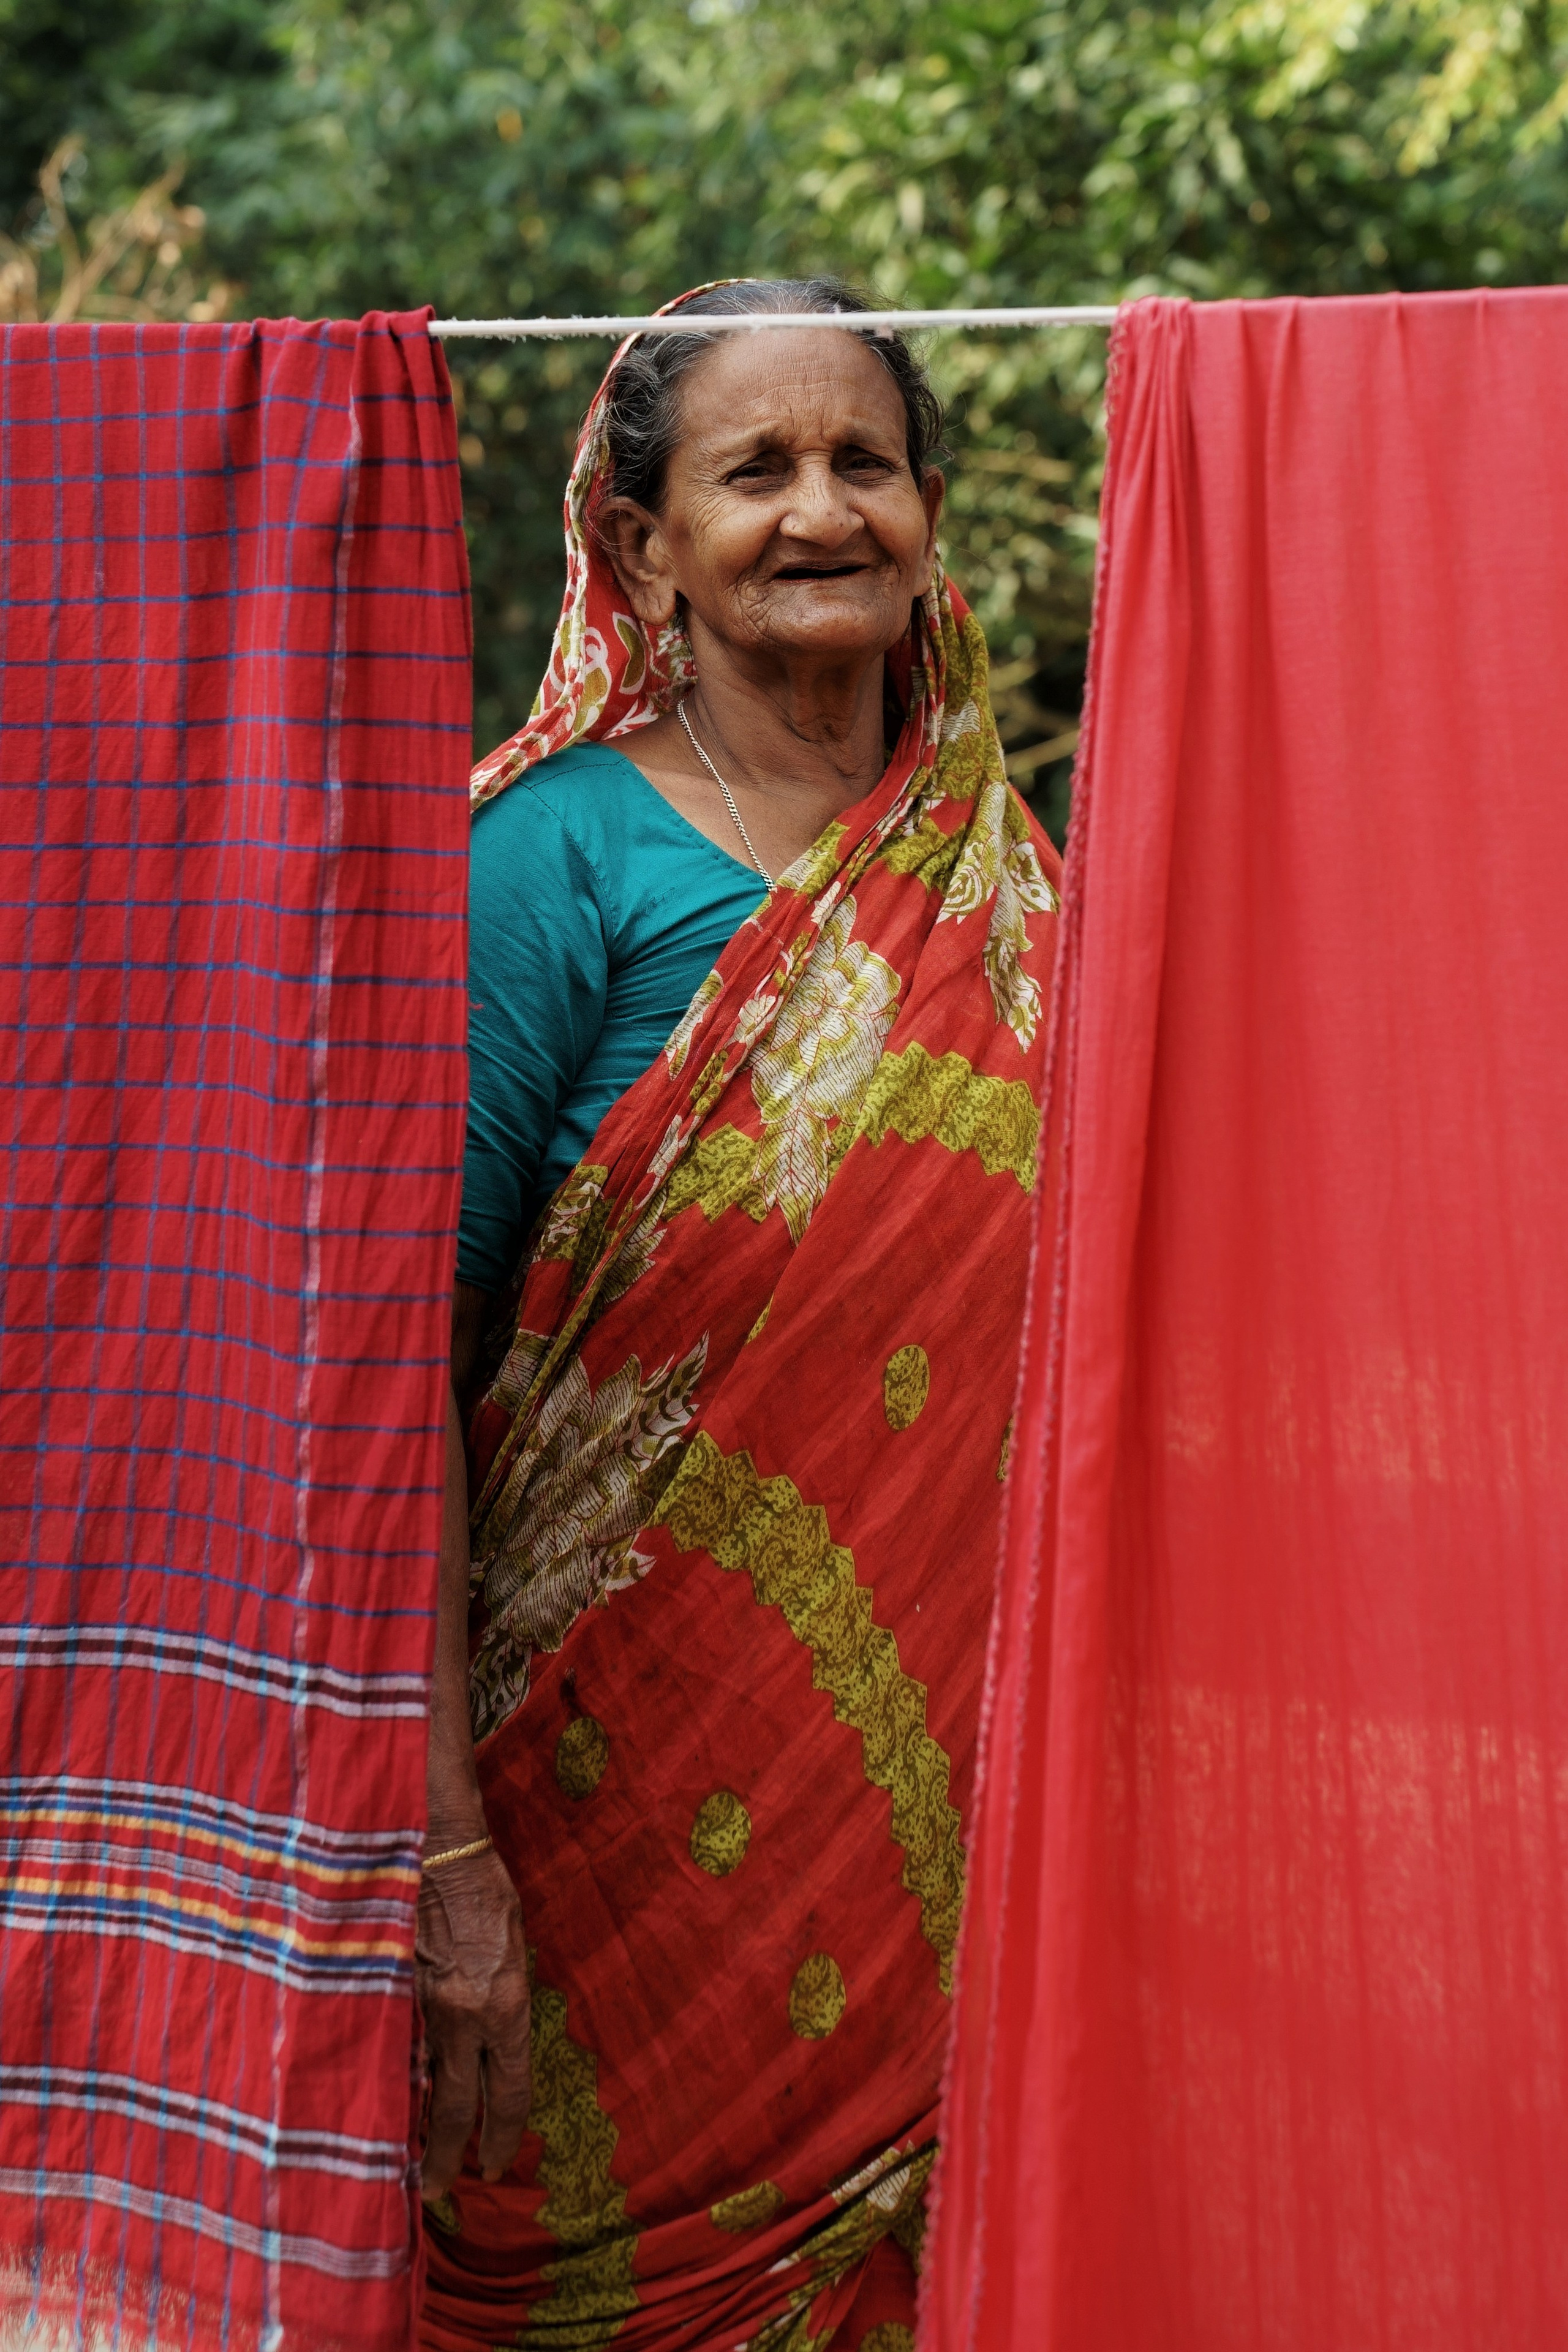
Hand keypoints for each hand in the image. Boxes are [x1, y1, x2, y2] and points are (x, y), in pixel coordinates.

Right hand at [416, 1843, 531, 2197]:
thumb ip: (507, 1998)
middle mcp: (464, 2018)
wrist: (434, 1847)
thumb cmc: (484, 1889)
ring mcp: (419, 2009)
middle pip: (461, 2109)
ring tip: (405, 2166)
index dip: (504, 2137)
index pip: (511, 2092)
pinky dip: (382, 2085)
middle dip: (454, 2158)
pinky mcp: (385, 1994)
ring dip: (412, 2130)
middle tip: (446, 2191)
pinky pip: (385, 2054)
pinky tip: (374, 2109)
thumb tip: (498, 2039)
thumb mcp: (516, 1945)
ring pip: (417, 2090)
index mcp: (506, 2007)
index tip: (497, 2166)